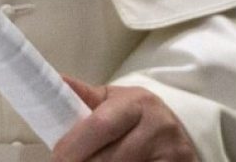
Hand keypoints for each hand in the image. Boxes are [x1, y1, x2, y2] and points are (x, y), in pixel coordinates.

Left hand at [51, 77, 198, 160]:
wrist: (178, 137)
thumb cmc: (138, 118)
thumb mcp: (117, 102)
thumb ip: (86, 98)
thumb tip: (58, 81)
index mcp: (138, 102)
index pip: (101, 124)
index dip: (74, 144)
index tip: (57, 156)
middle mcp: (157, 126)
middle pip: (106, 158)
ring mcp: (170, 153)